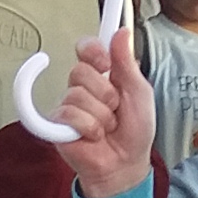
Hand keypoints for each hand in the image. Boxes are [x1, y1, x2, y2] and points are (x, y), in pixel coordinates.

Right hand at [55, 27, 156, 197]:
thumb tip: (121, 32)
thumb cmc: (134, 132)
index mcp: (102, 74)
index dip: (93, 50)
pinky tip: (92, 135)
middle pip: (80, 71)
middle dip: (105, 93)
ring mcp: (68, 105)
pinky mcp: (57, 125)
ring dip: (101, 116)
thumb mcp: (140, 92)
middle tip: (115, 108)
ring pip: (77, 95)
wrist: (126, 164)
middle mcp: (83, 87)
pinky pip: (68, 114)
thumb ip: (127, 63)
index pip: (86, 48)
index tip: (105, 62)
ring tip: (106, 127)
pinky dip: (87, 127)